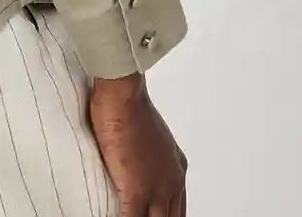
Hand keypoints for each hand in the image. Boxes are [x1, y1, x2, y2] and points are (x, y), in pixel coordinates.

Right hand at [87, 73, 187, 215]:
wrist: (124, 96)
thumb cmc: (129, 107)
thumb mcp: (149, 138)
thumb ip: (149, 160)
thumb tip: (136, 169)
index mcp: (177, 169)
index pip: (178, 209)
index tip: (153, 216)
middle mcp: (173, 182)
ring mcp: (157, 190)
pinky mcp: (137, 192)